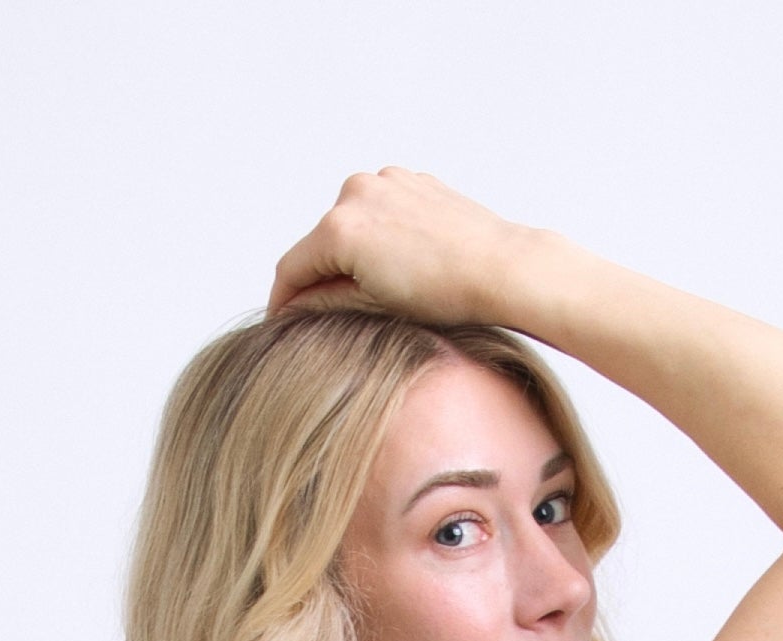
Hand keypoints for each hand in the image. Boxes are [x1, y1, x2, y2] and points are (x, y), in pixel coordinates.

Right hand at [266, 167, 534, 324]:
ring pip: (352, 224)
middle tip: (333, 310)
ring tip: (381, 286)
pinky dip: (381, 234)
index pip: (292, 267)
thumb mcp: (374, 306)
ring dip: (354, 252)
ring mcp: (386, 180)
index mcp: (340, 227)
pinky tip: (406, 261)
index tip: (280, 319)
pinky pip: (382, 210)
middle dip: (322, 274)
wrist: (501, 268)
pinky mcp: (412, 180)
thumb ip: (325, 301)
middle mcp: (356, 192)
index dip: (283, 299)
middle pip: (321, 242)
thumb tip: (297, 305)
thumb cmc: (445, 293)